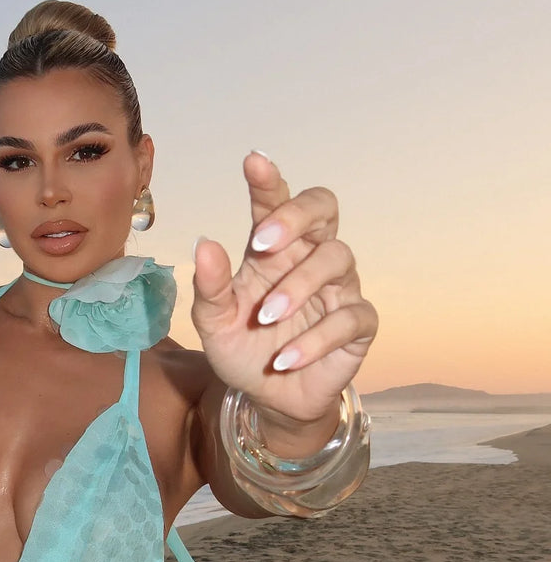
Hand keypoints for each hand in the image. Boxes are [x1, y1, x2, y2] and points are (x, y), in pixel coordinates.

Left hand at [191, 152, 377, 426]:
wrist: (268, 398)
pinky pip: (349, 317)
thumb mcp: (214, 322)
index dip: (268, 181)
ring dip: (298, 287)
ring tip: (266, 318)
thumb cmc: (243, 348)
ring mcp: (338, 288)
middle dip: (295, 215)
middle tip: (262, 242)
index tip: (253, 162)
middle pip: (323, 208)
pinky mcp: (357, 324)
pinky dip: (313, 339)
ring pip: (337, 259)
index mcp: (272, 249)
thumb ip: (210, 286)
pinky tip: (284, 359)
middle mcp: (308, 258)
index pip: (275, 202)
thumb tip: (205, 244)